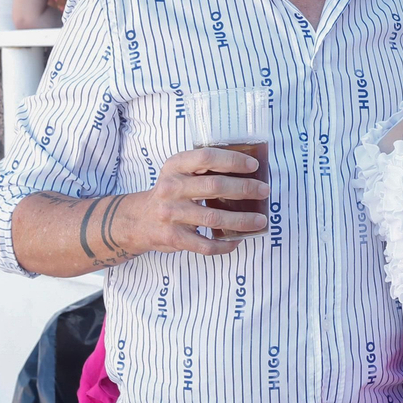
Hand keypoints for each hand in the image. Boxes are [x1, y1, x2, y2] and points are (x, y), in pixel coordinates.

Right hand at [124, 147, 268, 256]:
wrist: (138, 220)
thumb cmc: (170, 193)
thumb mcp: (179, 173)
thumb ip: (203, 170)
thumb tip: (247, 173)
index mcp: (175, 167)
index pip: (206, 157)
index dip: (232, 160)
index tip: (253, 165)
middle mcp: (171, 188)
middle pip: (214, 186)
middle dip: (244, 188)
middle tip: (264, 191)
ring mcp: (171, 214)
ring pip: (214, 218)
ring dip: (242, 220)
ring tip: (260, 220)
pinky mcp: (174, 238)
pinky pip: (205, 244)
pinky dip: (224, 244)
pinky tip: (236, 240)